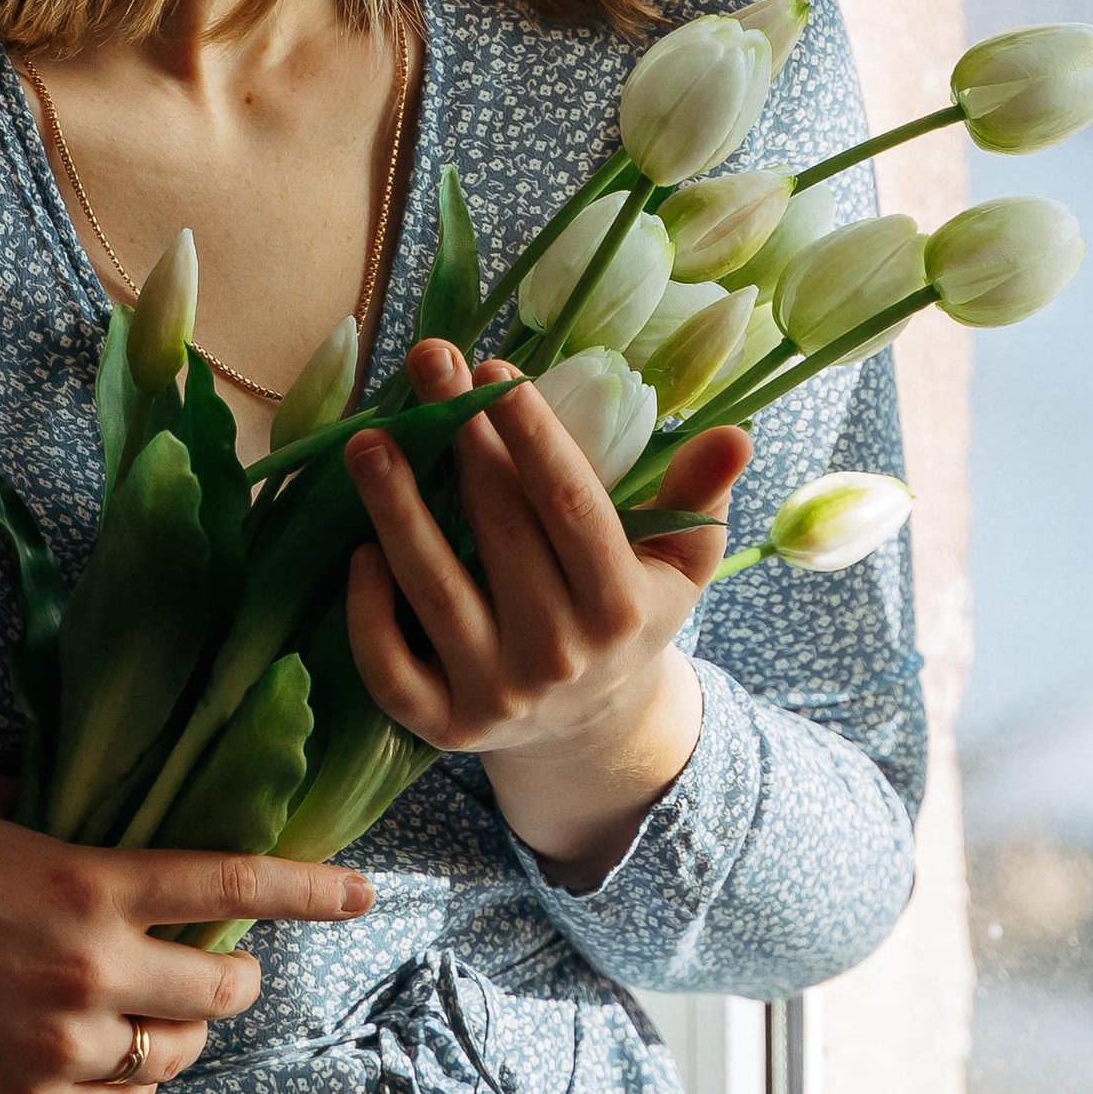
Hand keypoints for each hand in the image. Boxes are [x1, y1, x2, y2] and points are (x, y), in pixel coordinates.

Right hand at [0, 770, 372, 1093]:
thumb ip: (51, 797)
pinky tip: (101, 1058)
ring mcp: (63, 1045)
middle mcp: (92, 969)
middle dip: (231, 979)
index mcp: (90, 884)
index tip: (364, 892)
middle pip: (224, 991)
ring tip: (149, 1014)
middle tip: (214, 968)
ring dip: (178, 1035)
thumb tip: (98, 784)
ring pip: (176, 1057)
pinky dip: (126, 1084)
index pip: (232, 885)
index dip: (310, 890)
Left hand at [344, 341, 750, 882]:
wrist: (588, 732)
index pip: (571, 507)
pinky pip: (390, 668)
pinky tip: (357, 549)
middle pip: (499, 531)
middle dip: (460, 439)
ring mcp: (497, 695)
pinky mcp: (442, 727)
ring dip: (395, 510)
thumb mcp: (678, 566)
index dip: (531, 435)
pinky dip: (369, 611)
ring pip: (435, 592)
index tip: (496, 368)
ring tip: (368, 441)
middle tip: (428, 361)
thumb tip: (734, 433)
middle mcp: (560, 655)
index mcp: (621, 608)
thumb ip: (698, 499)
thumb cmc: (627, 618)